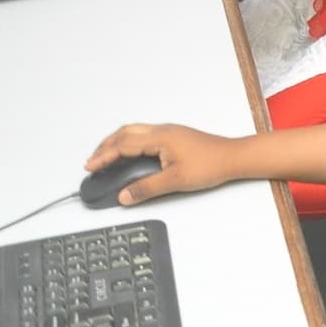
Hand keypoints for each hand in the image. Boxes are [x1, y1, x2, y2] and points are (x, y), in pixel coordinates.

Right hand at [83, 122, 240, 204]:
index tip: (90, 166)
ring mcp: (170, 132)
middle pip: (125, 133)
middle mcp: (163, 130)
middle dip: (106, 146)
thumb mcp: (176, 181)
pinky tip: (129, 154)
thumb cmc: (211, 165)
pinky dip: (130, 143)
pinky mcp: (175, 137)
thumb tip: (124, 196)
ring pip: (135, 132)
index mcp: (160, 137)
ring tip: (105, 157)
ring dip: (117, 142)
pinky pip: (145, 135)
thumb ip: (147, 188)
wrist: (235, 158)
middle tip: (93, 161)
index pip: (124, 145)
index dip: (104, 156)